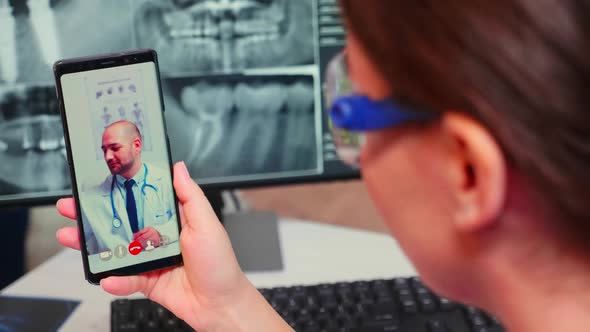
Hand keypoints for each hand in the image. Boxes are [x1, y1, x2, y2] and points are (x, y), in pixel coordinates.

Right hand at [56, 162, 291, 330]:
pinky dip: (114, 280)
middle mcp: (159, 237)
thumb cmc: (219, 264)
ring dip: (92, 245)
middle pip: (122, 222)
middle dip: (94, 215)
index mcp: (173, 219)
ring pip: (116, 250)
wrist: (220, 305)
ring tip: (72, 237)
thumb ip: (190, 196)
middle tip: (72, 207)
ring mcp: (150, 260)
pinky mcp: (146, 281)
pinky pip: (125, 279)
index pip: (142, 200)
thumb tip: (179, 168)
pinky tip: (107, 277)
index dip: (121, 191)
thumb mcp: (206, 223)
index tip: (99, 182)